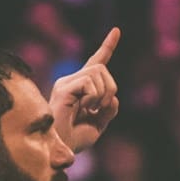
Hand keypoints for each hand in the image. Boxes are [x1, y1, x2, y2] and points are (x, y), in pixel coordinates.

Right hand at [50, 28, 120, 154]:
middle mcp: (71, 81)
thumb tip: (114, 96)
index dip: (107, 47)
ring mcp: (66, 83)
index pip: (96, 62)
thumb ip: (109, 108)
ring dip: (104, 94)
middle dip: (111, 88)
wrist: (62, 149)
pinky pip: (89, 82)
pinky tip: (85, 108)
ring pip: (98, 72)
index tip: (117, 31)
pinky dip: (95, 97)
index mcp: (80, 87)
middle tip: (103, 108)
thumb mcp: (99, 123)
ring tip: (92, 110)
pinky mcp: (63, 88)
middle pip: (102, 68)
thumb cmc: (76, 139)